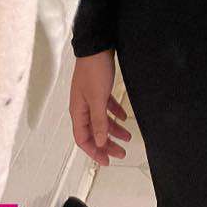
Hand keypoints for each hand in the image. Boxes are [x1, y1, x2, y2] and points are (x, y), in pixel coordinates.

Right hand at [69, 50, 132, 165]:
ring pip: (101, 120)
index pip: (83, 139)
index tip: (107, 161)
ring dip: (113, 129)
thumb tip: (98, 143)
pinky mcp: (99, 88)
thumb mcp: (98, 99)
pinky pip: (106, 107)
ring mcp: (90, 97)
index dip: (94, 152)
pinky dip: (115, 113)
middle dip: (107, 144)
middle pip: (93, 132)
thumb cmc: (94, 70)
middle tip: (121, 152)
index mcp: (78, 111)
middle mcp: (82, 107)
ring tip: (128, 137)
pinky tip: (125, 117)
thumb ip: (98, 122)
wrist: (97, 45)